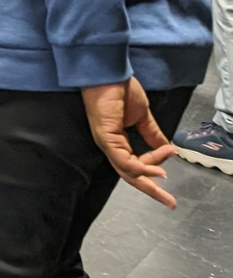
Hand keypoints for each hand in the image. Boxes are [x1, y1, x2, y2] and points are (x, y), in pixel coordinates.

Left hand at [81, 78, 177, 208]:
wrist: (108, 74)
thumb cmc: (120, 90)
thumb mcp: (142, 116)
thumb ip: (151, 133)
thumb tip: (167, 148)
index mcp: (118, 142)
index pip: (136, 164)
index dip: (155, 165)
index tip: (172, 156)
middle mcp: (110, 146)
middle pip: (130, 174)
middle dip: (151, 189)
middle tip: (170, 203)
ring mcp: (106, 142)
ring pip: (127, 170)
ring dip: (148, 178)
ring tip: (164, 180)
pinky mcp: (105, 137)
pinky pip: (123, 159)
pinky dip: (139, 167)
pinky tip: (155, 170)